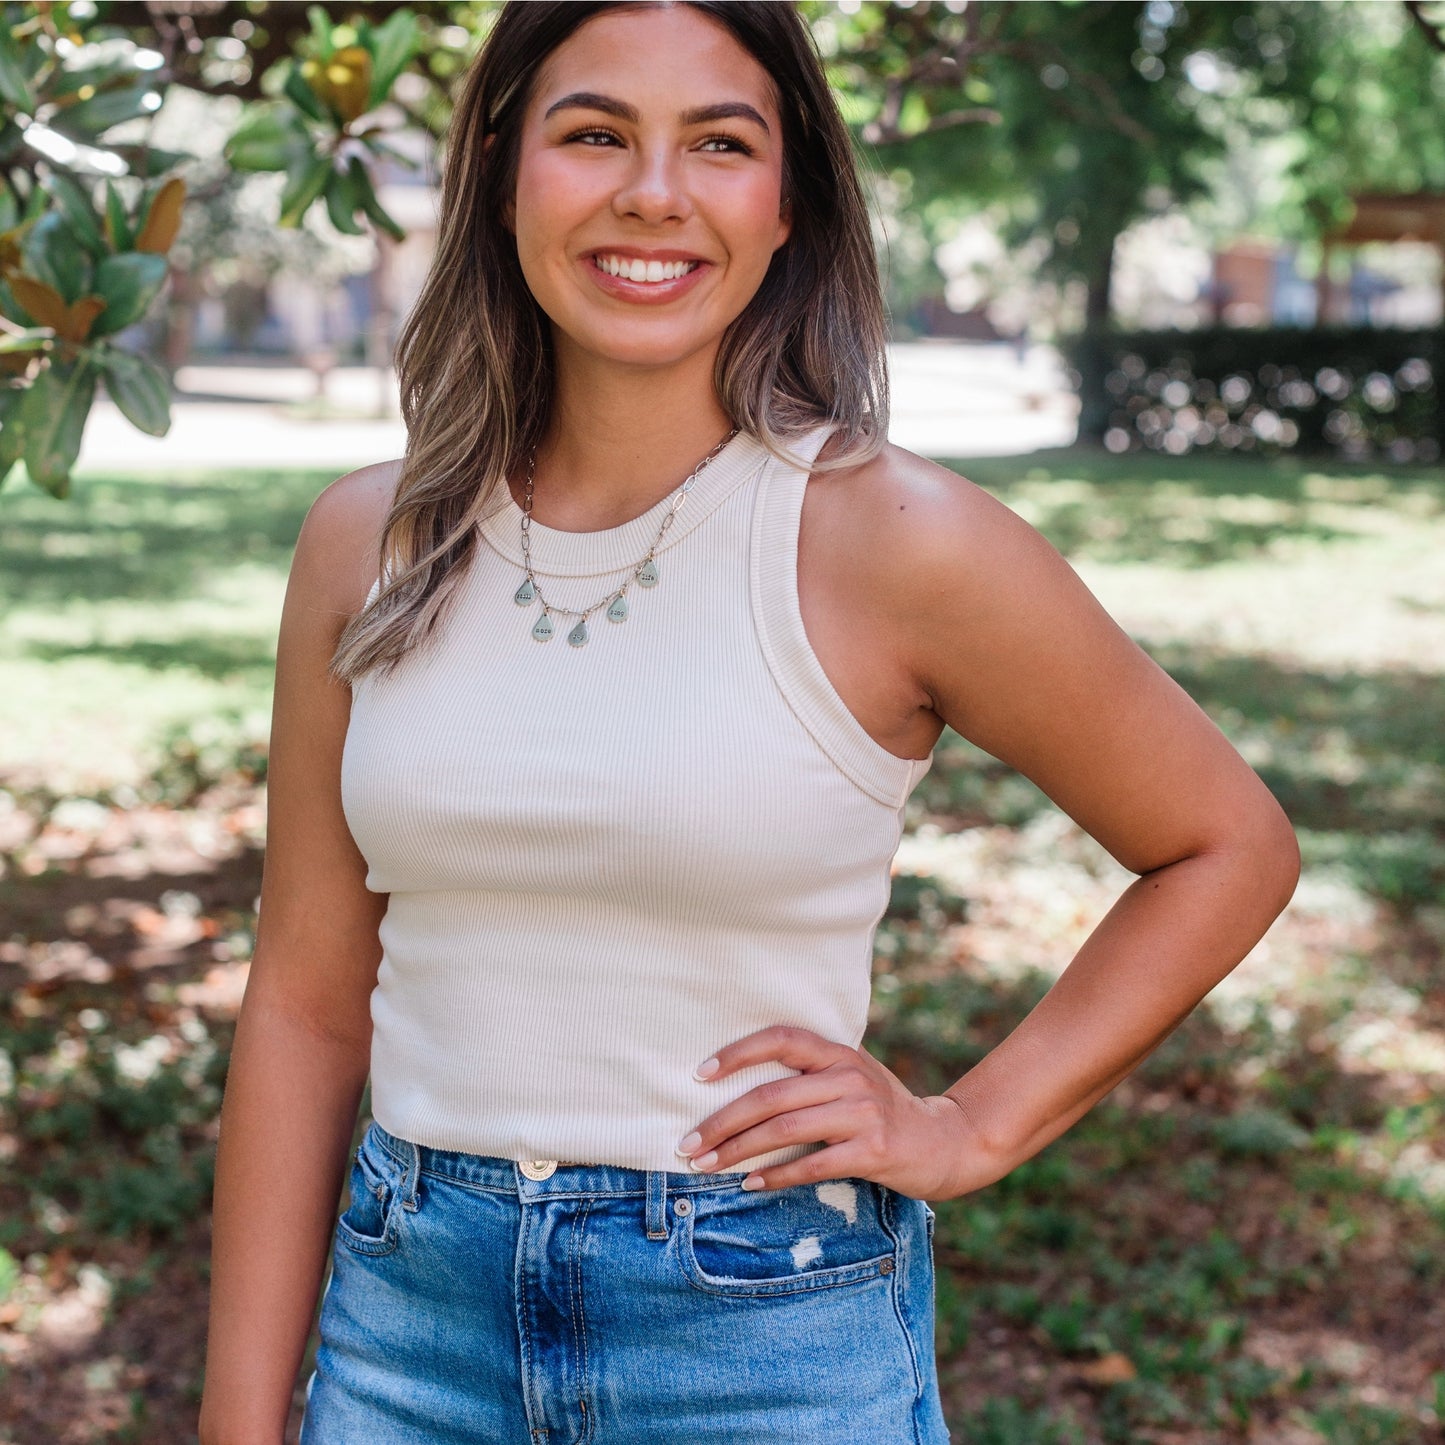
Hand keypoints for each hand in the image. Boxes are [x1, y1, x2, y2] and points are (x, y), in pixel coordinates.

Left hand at [675, 1025, 983, 1200]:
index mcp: (838, 1053)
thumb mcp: (851, 1078)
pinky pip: (811, 1164)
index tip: (698, 1075)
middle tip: (688, 1144)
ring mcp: (862, 1113)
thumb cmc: (882, 1111)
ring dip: (738, 1151)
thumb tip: (739, 1087)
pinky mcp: (873, 1151)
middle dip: (721, 1122)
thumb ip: (809, 1075)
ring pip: (784, 1130)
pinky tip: (750, 1183)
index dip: (737, 1053)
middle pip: (770, 1096)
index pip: (780, 1038)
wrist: (945, 1141)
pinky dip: (775, 1175)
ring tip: (707, 1166)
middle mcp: (848, 1076)